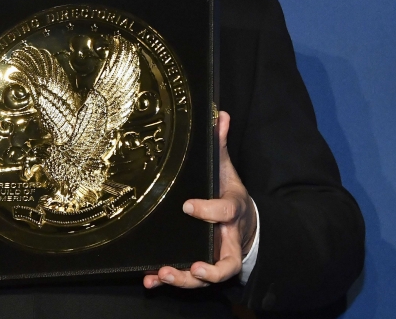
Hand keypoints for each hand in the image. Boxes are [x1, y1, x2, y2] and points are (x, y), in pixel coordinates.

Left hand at [143, 111, 255, 289]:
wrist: (245, 224)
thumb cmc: (230, 195)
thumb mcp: (227, 170)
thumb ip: (221, 145)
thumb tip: (221, 114)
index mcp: (233, 211)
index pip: (227, 211)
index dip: (210, 211)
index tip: (189, 207)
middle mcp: (227, 239)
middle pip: (226, 262)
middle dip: (209, 269)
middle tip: (191, 267)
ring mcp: (215, 255)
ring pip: (207, 277)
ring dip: (185, 279)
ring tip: (164, 273)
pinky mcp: (200, 264)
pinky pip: (187, 278)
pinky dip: (168, 281)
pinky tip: (150, 279)